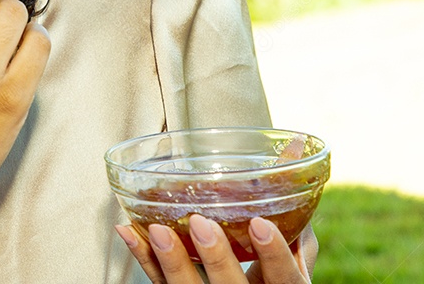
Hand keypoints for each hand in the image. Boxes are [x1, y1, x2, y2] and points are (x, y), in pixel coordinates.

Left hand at [115, 217, 317, 283]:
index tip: (260, 224)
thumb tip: (296, 153)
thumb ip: (295, 218)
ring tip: (157, 230)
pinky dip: (142, 256)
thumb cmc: (273, 281)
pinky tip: (128, 231)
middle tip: (201, 224)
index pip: (283, 279)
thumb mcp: (292, 259)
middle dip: (216, 258)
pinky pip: (158, 282)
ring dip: (170, 261)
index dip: (274, 254)